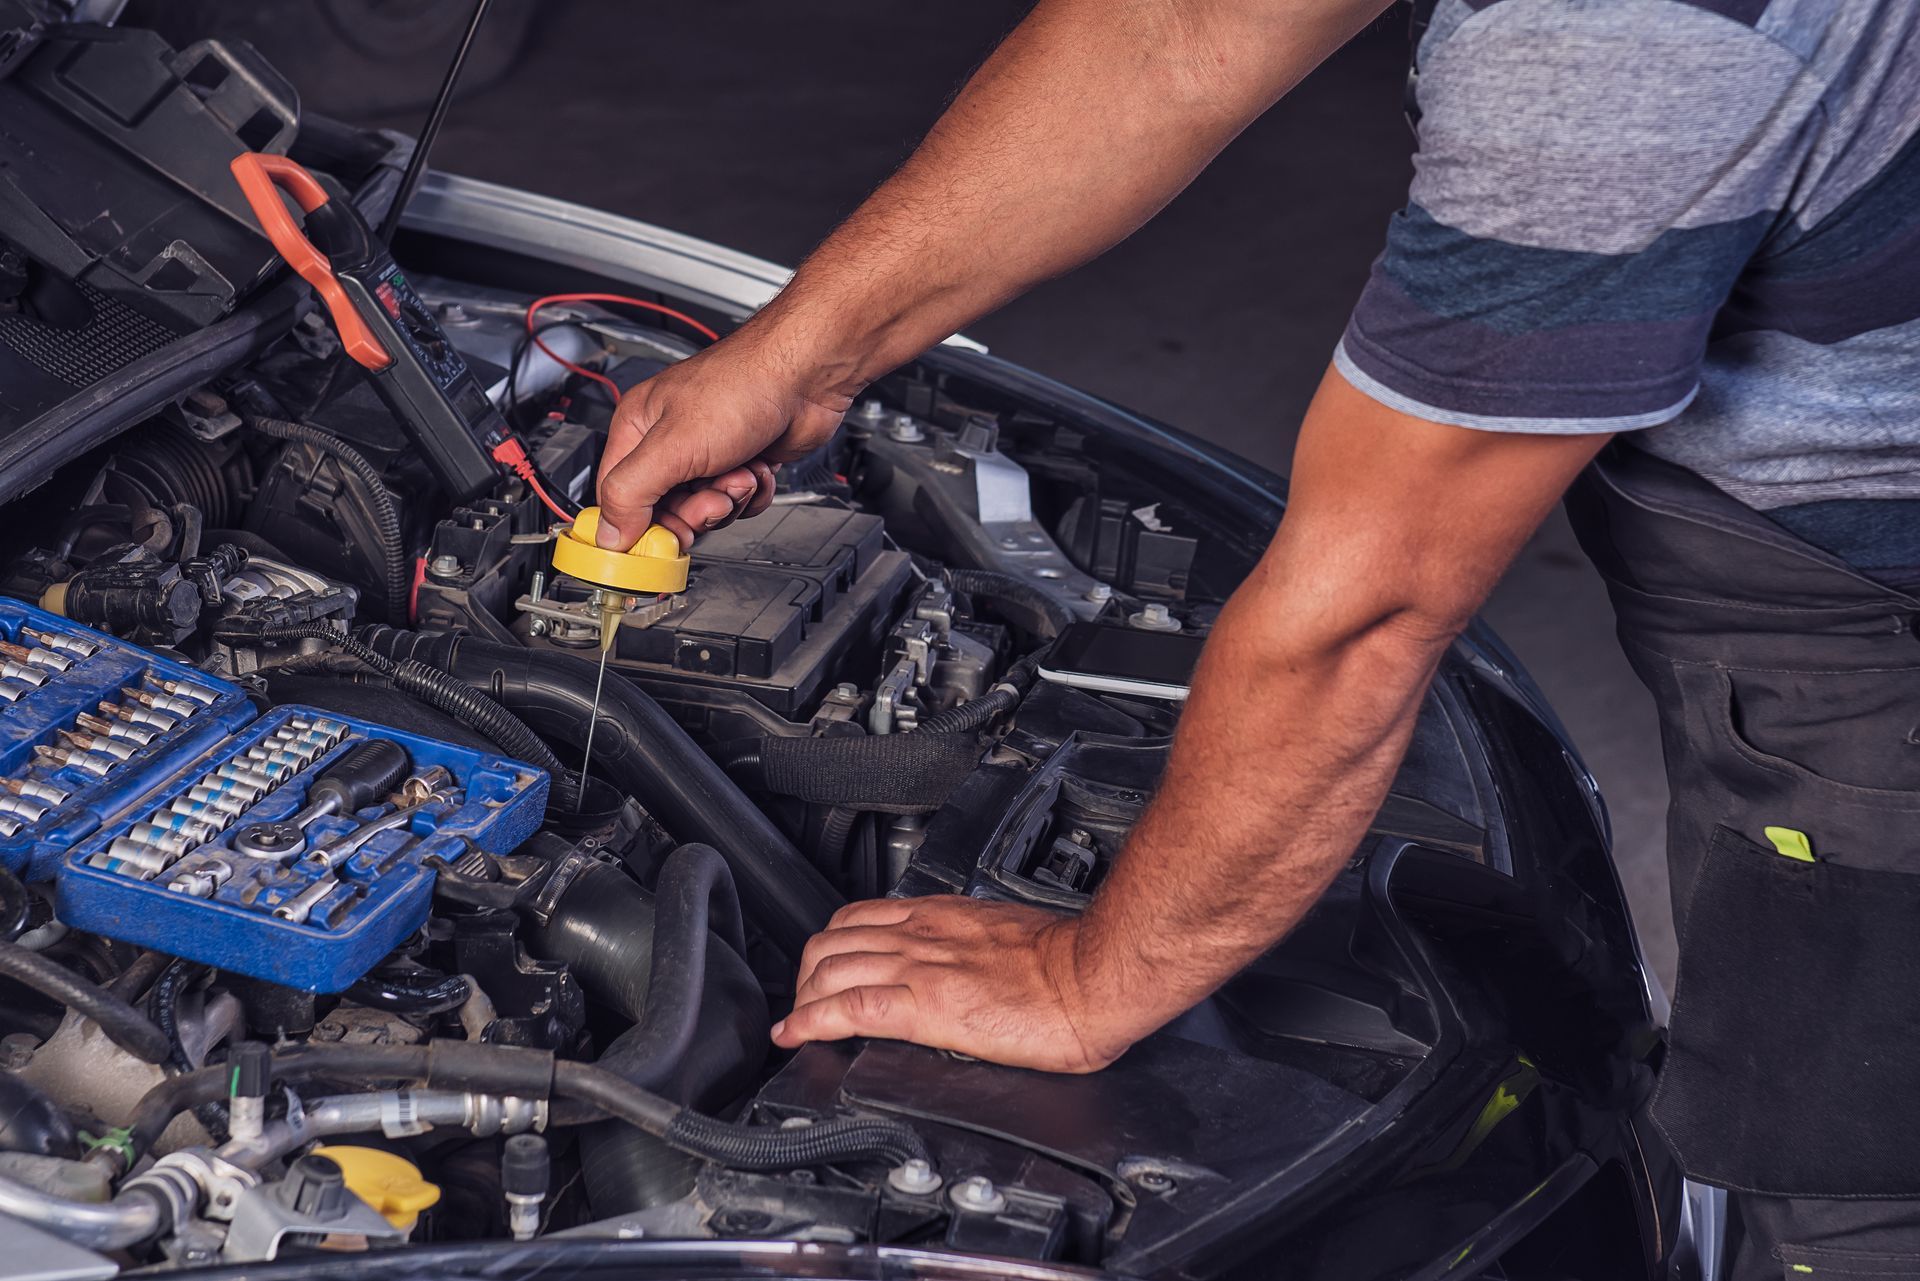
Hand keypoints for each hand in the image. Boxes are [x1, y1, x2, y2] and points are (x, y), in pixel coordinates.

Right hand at [595, 334, 850, 549]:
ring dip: (728, 499)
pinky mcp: (742, 463)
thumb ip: (632, 491)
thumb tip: (608, 533)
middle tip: (712, 498)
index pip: (618, 496)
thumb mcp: (673, 446)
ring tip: (740, 472)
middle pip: (666, 510)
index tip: (655, 544)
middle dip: (695, 511)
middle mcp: (671, 442)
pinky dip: (753, 494)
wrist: (806, 376)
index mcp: (639, 429)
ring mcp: (709, 454)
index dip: (635, 525)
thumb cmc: (743, 385)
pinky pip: (738, 502)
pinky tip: (758, 469)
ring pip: (706, 509)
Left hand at [771, 896, 1140, 1073]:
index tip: (819, 968)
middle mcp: (921, 934)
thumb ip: (972, 948)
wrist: (1094, 975)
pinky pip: (850, 1009)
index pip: (860, 917)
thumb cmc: (1067, 962)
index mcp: (940, 917)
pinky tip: (796, 1035)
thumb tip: (964, 970)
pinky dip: (811, 1022)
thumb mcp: (1004, 938)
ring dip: (802, 998)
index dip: (828, 944)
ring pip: (830, 970)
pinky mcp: (927, 1005)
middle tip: (806, 1002)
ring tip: (798, 1022)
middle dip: (805, 974)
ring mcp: (920, 966)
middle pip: (831, 942)